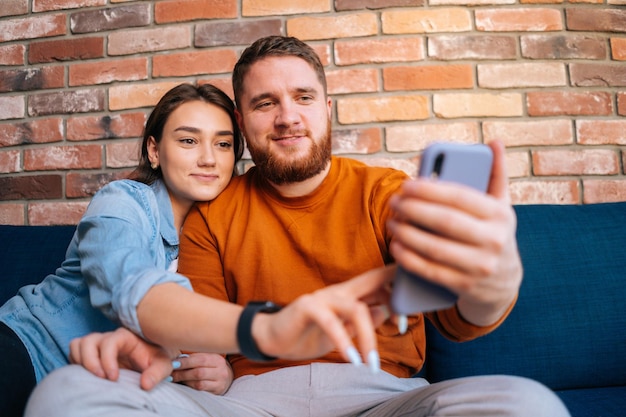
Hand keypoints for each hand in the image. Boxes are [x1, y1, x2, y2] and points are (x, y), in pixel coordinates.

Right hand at [69, 327, 175, 390]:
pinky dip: (75, 362)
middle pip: (89, 341)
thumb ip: (157, 373)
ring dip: (80, 360)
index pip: (110, 342)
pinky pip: (74, 351)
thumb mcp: (162, 365)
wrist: (150, 357)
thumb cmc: (155, 358)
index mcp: (126, 337)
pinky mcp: (90, 352)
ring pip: (78, 344)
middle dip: (90, 361)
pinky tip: (88, 375)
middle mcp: (109, 338)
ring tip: (92, 377)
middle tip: (101, 378)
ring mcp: (98, 343)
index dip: (107, 360)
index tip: (113, 378)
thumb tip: (145, 385)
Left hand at [171, 353, 232, 394]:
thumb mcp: (206, 358)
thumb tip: (176, 360)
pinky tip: (183, 384)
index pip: (200, 359)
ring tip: (174, 379)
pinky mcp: (216, 392)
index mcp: (217, 359)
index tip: (173, 363)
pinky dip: (189, 387)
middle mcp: (221, 371)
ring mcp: (219, 383)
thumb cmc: (210, 366)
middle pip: (199, 372)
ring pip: (199, 383)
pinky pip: (200, 391)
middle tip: (170, 374)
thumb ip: (194, 358)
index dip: (185, 362)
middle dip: (182, 373)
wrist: (225, 377)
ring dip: (184, 381)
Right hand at [253, 264, 394, 371]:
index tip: (407, 319)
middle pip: (374, 280)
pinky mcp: (307, 306)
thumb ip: (362, 319)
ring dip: (369, 337)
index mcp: (349, 293)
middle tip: (403, 327)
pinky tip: (351, 360)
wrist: (272, 337)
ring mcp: (323, 296)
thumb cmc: (308, 333)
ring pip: (356, 308)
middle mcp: (339, 290)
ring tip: (372, 363)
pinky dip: (343, 342)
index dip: (398, 293)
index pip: (380, 281)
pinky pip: (330, 322)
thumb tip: (387, 312)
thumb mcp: (342, 329)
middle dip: (394, 297)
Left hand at [388, 140, 521, 325]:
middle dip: (414, 210)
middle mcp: (494, 240)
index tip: (407, 184)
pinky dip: (409, 259)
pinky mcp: (465, 286)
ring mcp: (480, 266)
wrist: (504, 283)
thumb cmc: (493, 233)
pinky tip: (396, 246)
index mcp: (500, 215)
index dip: (430, 190)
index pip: (460, 197)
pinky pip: (431, 271)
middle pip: (445, 221)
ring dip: (407, 234)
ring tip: (391, 222)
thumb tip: (493, 141)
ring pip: (435, 248)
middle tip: (394, 201)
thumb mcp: (501, 205)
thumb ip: (495, 174)